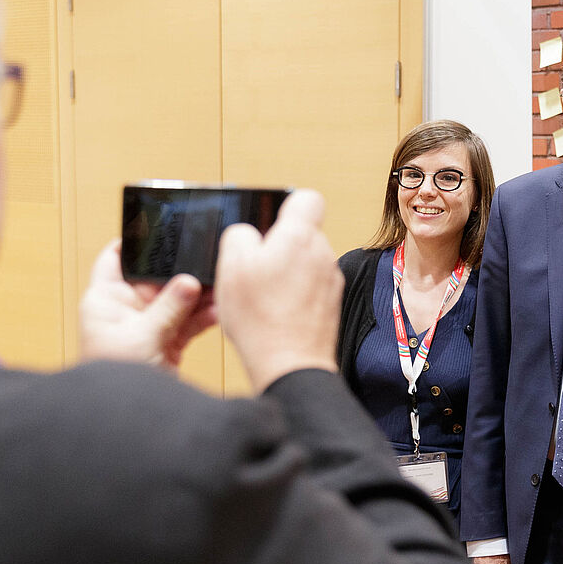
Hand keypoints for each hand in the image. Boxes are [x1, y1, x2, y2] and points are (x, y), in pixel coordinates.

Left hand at [78, 239, 215, 368]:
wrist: (124, 420)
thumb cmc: (114, 379)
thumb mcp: (141, 336)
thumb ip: (169, 307)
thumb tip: (189, 281)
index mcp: (106, 300)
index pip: (116, 259)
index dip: (134, 242)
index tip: (160, 226)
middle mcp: (126, 310)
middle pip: (156, 278)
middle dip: (180, 269)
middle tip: (203, 256)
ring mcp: (147, 326)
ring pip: (176, 300)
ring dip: (197, 294)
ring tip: (220, 284)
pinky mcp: (166, 343)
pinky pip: (187, 323)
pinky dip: (202, 317)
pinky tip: (219, 310)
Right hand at [215, 190, 340, 389]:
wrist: (290, 365)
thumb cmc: (261, 319)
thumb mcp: (231, 267)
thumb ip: (239, 236)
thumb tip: (247, 234)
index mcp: (299, 236)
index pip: (306, 198)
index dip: (286, 205)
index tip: (270, 222)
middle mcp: (322, 254)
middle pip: (302, 234)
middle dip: (279, 246)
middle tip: (256, 269)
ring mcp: (330, 280)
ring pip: (306, 262)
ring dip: (287, 272)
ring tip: (264, 296)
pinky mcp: (331, 304)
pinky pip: (310, 287)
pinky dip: (295, 294)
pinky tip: (276, 312)